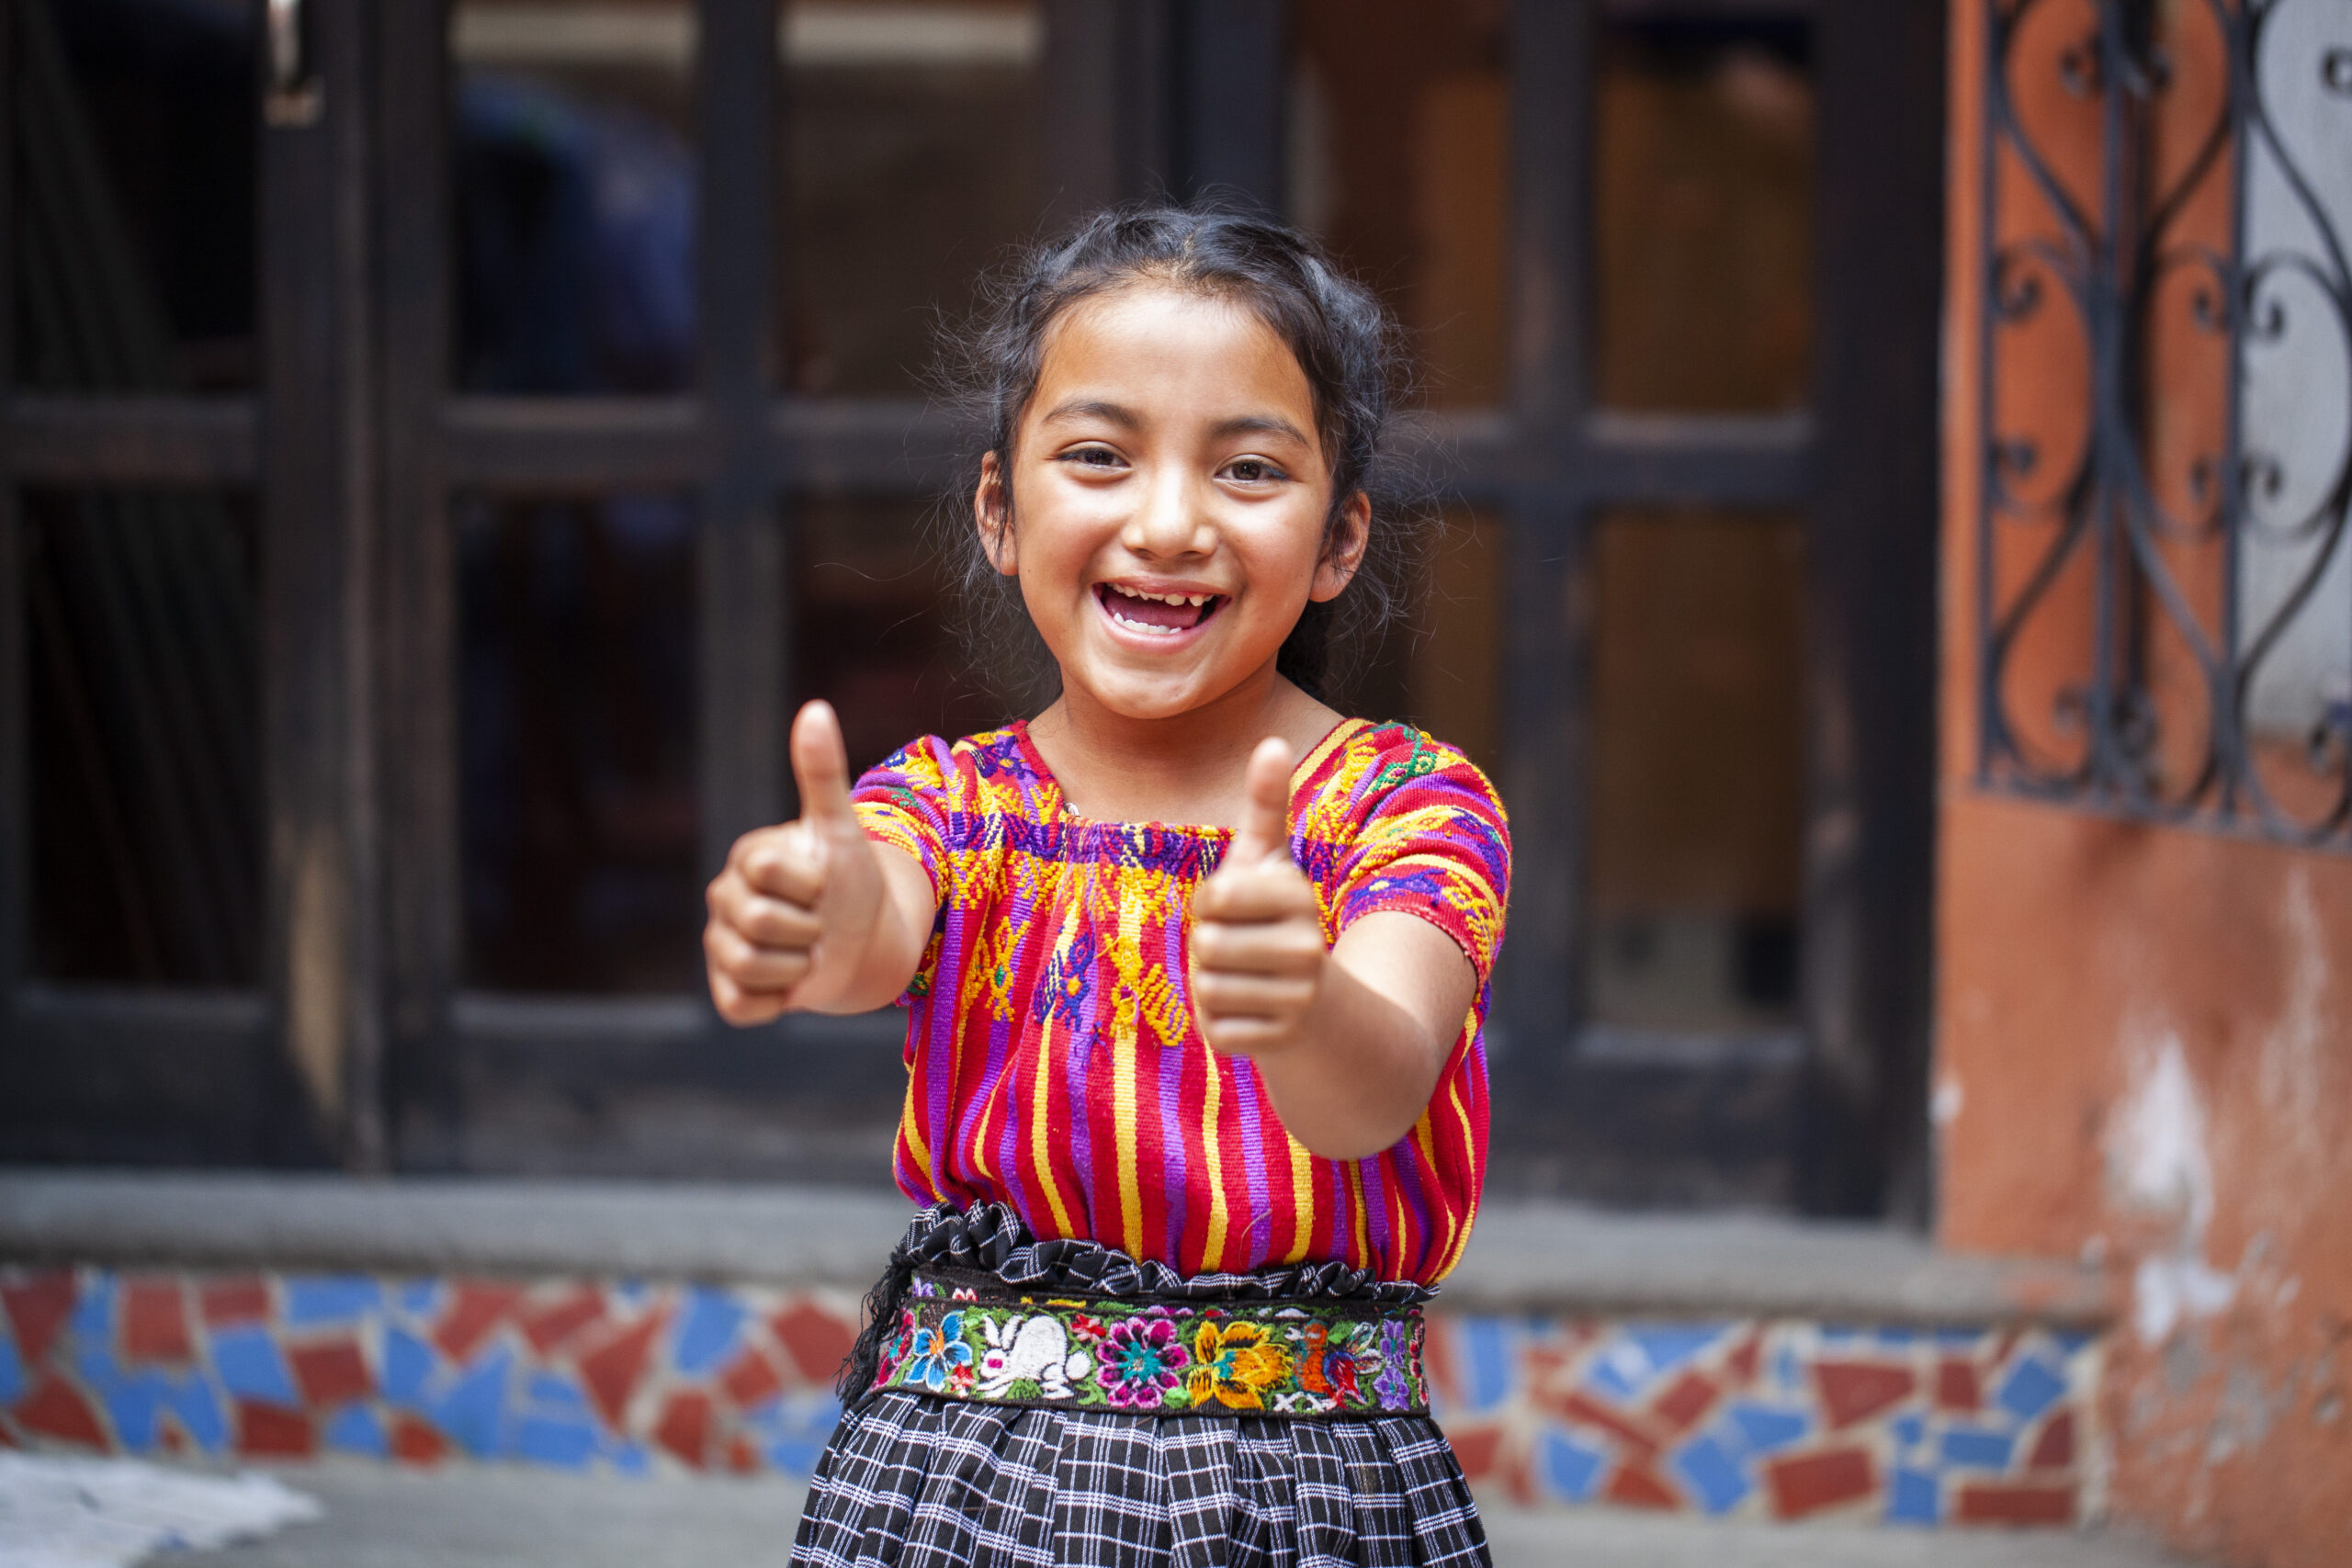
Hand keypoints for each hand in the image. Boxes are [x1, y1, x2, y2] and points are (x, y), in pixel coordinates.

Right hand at [704, 701, 886, 1023]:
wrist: (865, 943)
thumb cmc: (850, 882)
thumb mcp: (842, 830)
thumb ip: (823, 773)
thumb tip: (814, 709)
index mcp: (746, 858)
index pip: (771, 872)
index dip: (813, 883)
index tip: (825, 883)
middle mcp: (723, 900)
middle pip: (761, 923)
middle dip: (811, 928)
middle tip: (821, 923)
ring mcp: (720, 948)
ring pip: (752, 966)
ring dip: (799, 966)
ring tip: (809, 951)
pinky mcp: (727, 993)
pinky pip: (743, 1006)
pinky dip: (780, 1002)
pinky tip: (792, 984)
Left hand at [1189, 737, 1327, 1058]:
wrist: (1318, 1005)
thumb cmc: (1276, 919)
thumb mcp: (1270, 861)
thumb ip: (1267, 805)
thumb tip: (1272, 739)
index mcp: (1299, 896)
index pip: (1214, 897)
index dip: (1210, 902)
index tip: (1235, 907)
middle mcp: (1308, 948)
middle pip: (1207, 945)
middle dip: (1207, 947)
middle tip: (1237, 947)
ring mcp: (1297, 999)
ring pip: (1206, 988)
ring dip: (1211, 985)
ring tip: (1243, 978)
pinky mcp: (1278, 1041)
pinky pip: (1215, 1027)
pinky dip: (1219, 1021)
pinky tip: (1249, 1011)